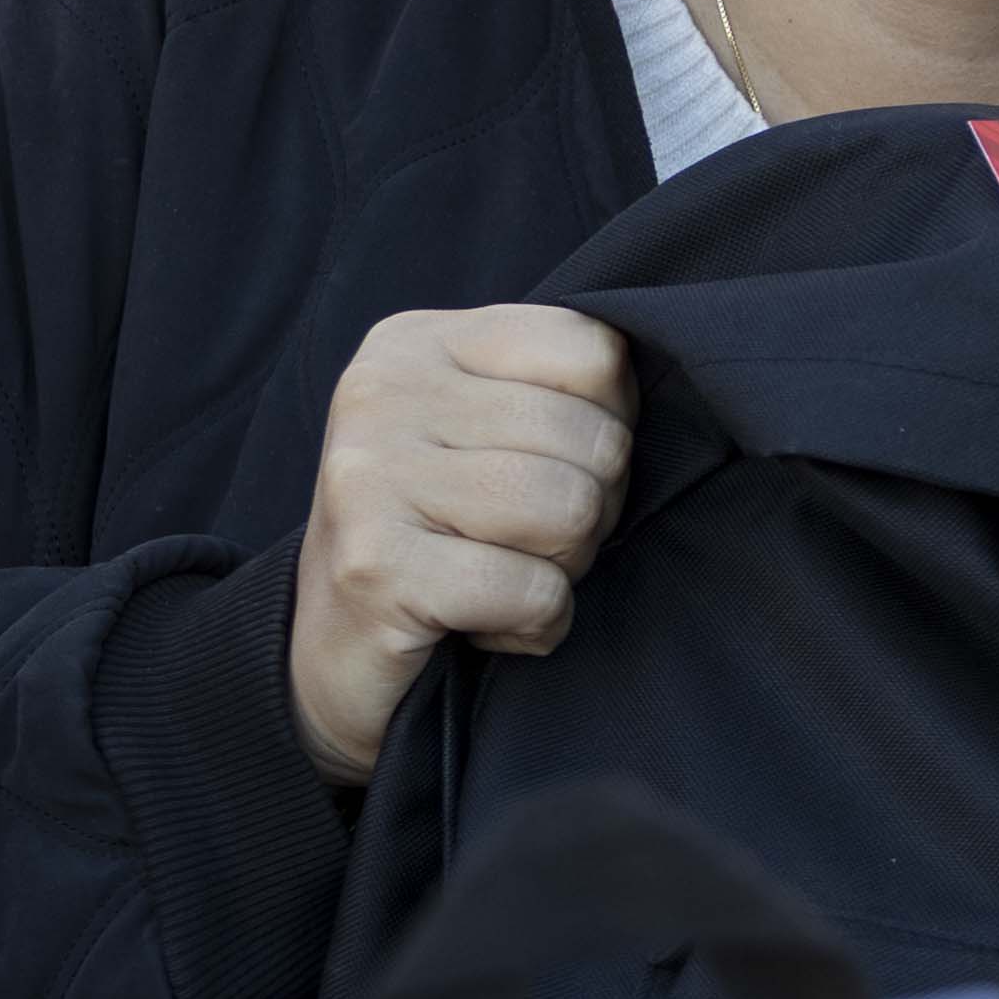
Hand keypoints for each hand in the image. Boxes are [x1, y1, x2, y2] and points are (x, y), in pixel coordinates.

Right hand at [284, 305, 637, 785]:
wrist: (327, 656)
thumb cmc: (433, 536)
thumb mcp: (480, 433)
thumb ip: (551, 392)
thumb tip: (671, 379)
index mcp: (416, 342)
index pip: (593, 351)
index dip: (611, 425)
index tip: (559, 469)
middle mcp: (382, 392)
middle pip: (593, 439)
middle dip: (592, 511)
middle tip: (528, 543)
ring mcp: (371, 476)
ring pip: (570, 511)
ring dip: (563, 569)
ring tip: (506, 578)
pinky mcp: (375, 566)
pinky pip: (532, 590)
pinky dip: (536, 624)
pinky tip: (488, 625)